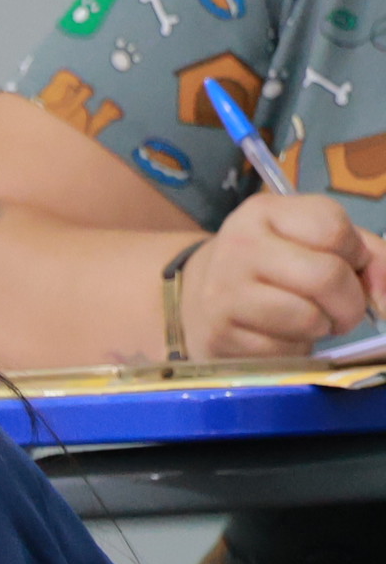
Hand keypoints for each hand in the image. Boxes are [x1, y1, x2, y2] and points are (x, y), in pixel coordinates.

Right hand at [187, 187, 382, 357]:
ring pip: (307, 318)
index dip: (358, 254)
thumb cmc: (272, 265)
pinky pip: (283, 350)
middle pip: (325, 276)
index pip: (333, 229)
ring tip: (311, 322)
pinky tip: (282, 337)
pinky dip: (295, 349)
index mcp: (264, 213)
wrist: (198, 298)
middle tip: (344, 311)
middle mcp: (239, 247)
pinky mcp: (219, 336)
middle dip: (350, 302)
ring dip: (322, 327)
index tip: (351, 266)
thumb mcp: (312, 241)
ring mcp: (224, 293)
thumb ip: (365, 255)